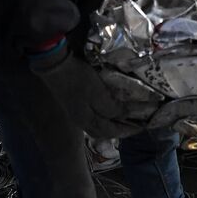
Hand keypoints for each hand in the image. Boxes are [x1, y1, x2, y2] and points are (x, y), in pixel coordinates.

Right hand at [30, 41, 145, 138]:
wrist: (54, 65)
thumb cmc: (78, 78)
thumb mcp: (97, 93)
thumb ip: (111, 107)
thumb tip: (125, 116)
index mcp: (87, 120)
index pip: (111, 131)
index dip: (127, 130)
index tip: (142, 127)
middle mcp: (81, 120)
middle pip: (103, 132)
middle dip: (120, 131)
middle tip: (135, 125)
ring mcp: (75, 112)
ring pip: (97, 125)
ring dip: (111, 125)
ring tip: (124, 120)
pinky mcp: (73, 103)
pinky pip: (93, 117)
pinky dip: (103, 118)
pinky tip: (107, 111)